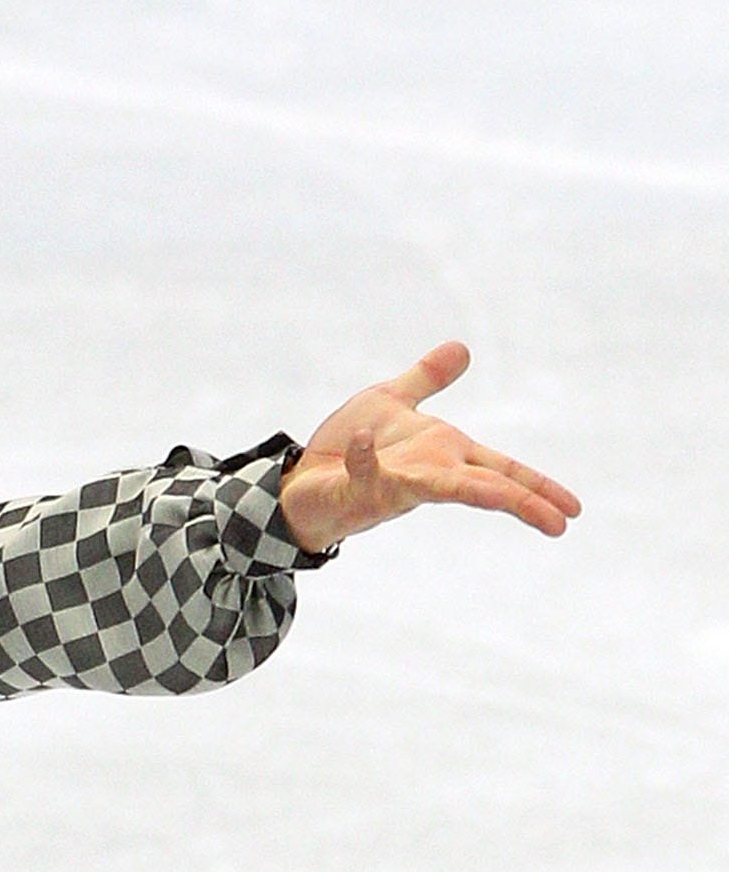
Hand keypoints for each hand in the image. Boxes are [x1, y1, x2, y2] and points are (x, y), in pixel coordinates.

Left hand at [277, 341, 582, 552]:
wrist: (298, 477)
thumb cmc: (345, 447)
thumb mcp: (391, 402)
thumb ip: (426, 378)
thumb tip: (462, 348)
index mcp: (445, 455)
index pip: (502, 470)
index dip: (537, 486)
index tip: (574, 509)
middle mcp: (429, 474)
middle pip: (485, 486)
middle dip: (522, 501)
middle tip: (561, 523)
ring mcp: (396, 485)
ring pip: (441, 489)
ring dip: (474, 492)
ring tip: (508, 500)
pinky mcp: (357, 488)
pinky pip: (363, 472)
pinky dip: (363, 456)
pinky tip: (362, 438)